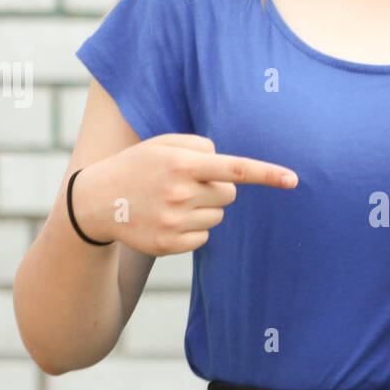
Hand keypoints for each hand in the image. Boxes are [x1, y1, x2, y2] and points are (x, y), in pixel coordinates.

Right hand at [72, 134, 296, 255]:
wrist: (95, 202)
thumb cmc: (138, 166)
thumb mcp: (162, 145)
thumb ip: (199, 146)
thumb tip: (229, 166)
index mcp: (183, 163)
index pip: (236, 168)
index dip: (268, 174)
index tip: (294, 180)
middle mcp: (181, 193)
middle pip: (229, 195)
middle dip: (215, 189)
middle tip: (184, 184)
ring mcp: (175, 221)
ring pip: (217, 217)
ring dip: (202, 209)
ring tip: (170, 201)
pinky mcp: (171, 244)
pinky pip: (204, 237)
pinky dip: (192, 229)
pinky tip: (166, 220)